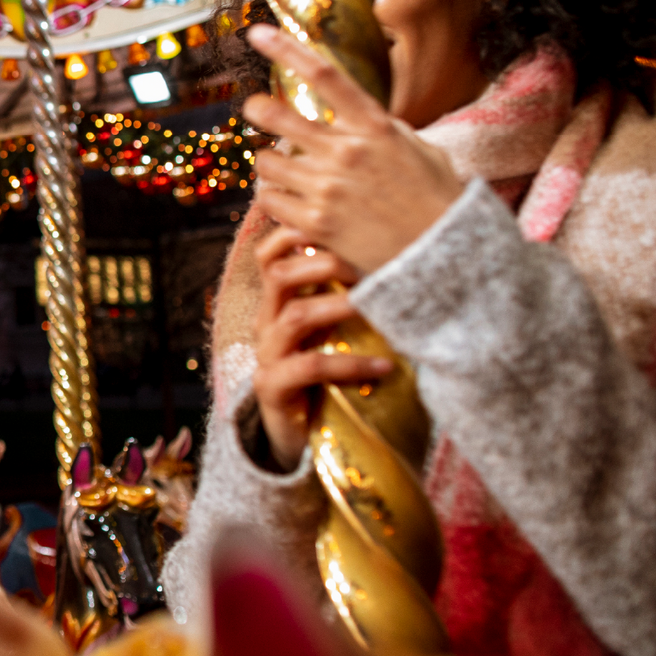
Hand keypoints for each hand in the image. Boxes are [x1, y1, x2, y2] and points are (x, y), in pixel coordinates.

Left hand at [240, 26, 466, 273]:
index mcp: (375, 127)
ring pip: (267, 161)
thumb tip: (356, 113)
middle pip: (277, 115)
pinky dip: (273, 198)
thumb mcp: (421, 149)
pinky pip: (269, 200)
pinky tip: (289, 202)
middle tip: (253, 108)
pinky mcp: (315, 223)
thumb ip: (384, 128)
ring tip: (283, 170)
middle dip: (257, 108)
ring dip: (269, 163)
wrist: (441, 257)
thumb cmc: (435, 201)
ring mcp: (328, 188)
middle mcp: (347, 152)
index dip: (286, 49)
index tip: (258, 33)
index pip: (324, 76)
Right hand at [251, 227, 393, 471]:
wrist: (298, 432)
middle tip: (367, 264)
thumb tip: (391, 251)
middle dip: (324, 263)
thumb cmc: (325, 368)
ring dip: (340, 306)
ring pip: (295, 315)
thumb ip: (344, 292)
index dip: (296, 233)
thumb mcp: (331, 325)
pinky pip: (310, 367)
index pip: (270, 253)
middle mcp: (265, 321)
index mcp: (275, 300)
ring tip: (377, 306)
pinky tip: (385, 366)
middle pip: (279, 274)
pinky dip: (351, 364)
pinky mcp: (274, 387)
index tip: (340, 222)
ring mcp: (267, 354)